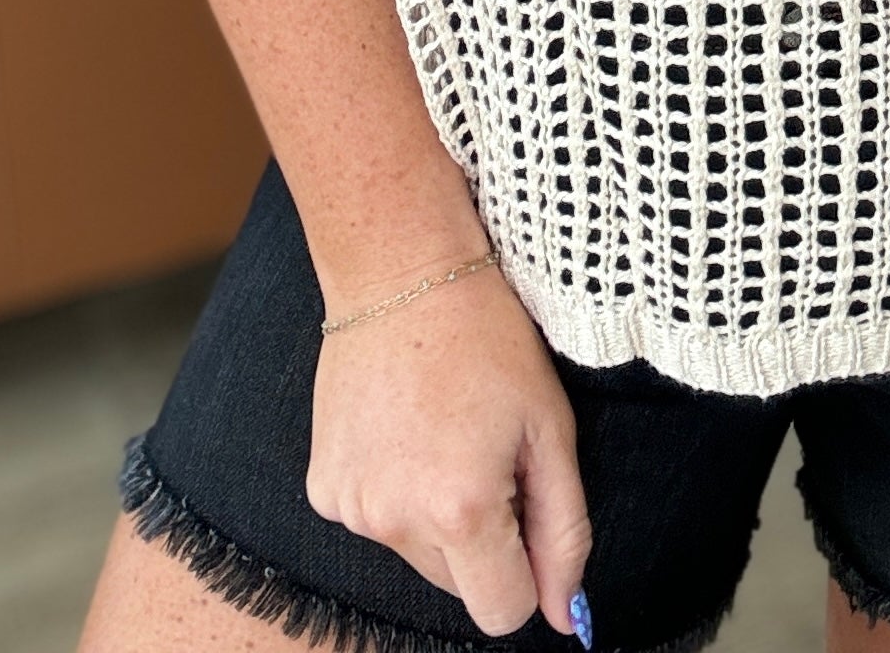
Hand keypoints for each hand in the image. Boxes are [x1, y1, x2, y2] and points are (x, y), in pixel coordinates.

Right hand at [306, 258, 592, 636]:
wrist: (400, 272)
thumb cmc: (489, 340)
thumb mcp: (549, 428)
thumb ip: (564, 533)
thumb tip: (567, 618)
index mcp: (460, 512)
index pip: (503, 612)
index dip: (528, 573)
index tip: (528, 513)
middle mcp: (394, 523)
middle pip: (460, 585)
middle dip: (484, 537)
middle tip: (487, 450)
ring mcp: (350, 509)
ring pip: (417, 555)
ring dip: (438, 516)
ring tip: (444, 431)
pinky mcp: (322, 489)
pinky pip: (377, 521)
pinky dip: (396, 492)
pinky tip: (404, 429)